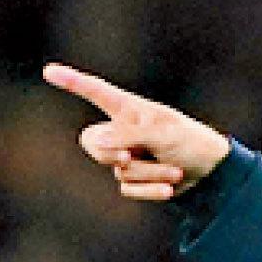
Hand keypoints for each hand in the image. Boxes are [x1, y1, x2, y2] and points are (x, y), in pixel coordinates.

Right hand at [43, 63, 231, 199]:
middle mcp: (122, 131)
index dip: (72, 82)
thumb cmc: (191, 142)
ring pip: (118, 171)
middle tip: (131, 155)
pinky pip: (128, 189)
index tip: (49, 71)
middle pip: (92, 143)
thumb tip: (98, 143)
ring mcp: (126, 157)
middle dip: (110, 153)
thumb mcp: (163, 134)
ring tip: (175, 170)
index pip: (96, 92)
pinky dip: (150, 190)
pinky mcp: (134, 180)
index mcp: (129, 110)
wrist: (212, 174)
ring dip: (149, 173)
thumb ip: (130, 135)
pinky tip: (170, 188)